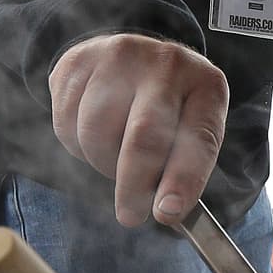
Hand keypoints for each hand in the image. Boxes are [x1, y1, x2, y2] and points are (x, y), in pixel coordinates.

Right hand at [48, 35, 228, 227]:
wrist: (135, 58)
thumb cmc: (169, 106)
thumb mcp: (192, 128)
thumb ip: (184, 168)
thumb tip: (166, 211)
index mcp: (205, 84)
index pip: (199, 137)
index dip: (183, 179)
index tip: (167, 213)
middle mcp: (165, 64)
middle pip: (143, 137)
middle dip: (133, 186)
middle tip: (130, 215)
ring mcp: (118, 57)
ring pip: (96, 133)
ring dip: (102, 162)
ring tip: (114, 159)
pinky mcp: (78, 61)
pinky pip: (66, 122)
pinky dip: (76, 144)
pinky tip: (93, 134)